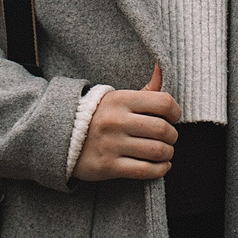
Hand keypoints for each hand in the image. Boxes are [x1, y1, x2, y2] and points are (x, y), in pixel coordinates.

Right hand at [74, 62, 179, 182]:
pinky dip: (160, 170)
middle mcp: (116, 121)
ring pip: (156, 151)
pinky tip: (161, 166)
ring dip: (168, 153)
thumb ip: (146, 89)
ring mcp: (111, 145)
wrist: (62, 137)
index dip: (175, 111)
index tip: (173, 117)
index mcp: (120, 100)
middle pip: (162, 130)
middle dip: (172, 136)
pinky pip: (145, 171)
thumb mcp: (118, 98)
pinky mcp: (108, 166)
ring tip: (165, 152)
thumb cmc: (99, 116)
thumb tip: (162, 67)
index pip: (163, 102)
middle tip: (169, 138)